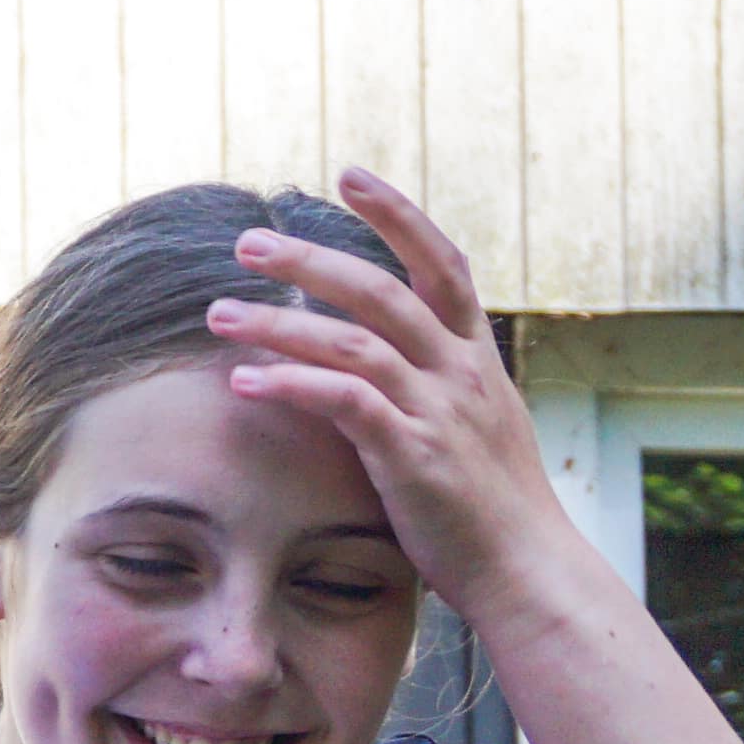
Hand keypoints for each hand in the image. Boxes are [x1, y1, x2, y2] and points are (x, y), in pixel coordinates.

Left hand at [207, 173, 591, 627]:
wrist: (527, 568)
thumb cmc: (487, 505)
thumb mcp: (472, 425)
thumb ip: (431, 382)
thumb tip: (377, 354)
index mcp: (477, 356)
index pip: (442, 263)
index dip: (398, 214)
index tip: (350, 174)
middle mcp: (462, 370)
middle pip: (382, 290)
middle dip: (311, 259)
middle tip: (247, 241)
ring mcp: (439, 410)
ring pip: (352, 341)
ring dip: (278, 323)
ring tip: (217, 312)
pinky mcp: (413, 454)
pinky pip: (344, 404)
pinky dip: (290, 386)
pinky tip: (243, 382)